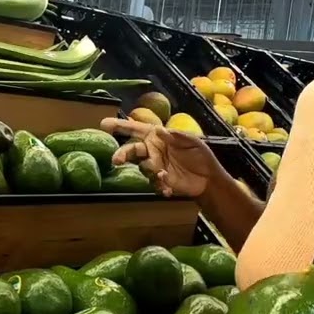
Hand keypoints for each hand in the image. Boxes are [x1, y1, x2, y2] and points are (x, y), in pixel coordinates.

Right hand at [100, 117, 219, 197]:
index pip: (136, 129)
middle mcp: (152, 151)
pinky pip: (153, 183)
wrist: (209, 178)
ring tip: (162, 174)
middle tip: (116, 160)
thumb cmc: (201, 155)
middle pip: (132, 150)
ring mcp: (155, 166)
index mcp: (158, 137)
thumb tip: (159, 130)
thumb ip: (177, 136)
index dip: (121, 126)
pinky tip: (168, 189)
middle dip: (122, 154)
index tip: (104, 124)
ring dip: (150, 170)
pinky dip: (159, 186)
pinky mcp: (160, 181)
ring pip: (142, 167)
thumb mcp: (194, 142)